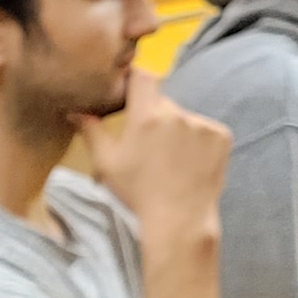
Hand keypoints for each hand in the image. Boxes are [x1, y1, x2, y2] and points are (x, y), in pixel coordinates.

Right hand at [69, 71, 233, 234]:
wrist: (179, 220)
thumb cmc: (137, 193)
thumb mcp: (107, 164)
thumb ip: (92, 132)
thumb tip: (76, 111)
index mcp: (147, 116)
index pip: (142, 76)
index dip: (135, 79)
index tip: (131, 91)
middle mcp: (177, 113)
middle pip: (162, 103)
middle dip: (154, 117)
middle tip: (148, 146)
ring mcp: (203, 124)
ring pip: (184, 118)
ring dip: (177, 130)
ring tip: (171, 161)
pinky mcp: (222, 136)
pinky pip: (205, 130)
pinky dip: (198, 141)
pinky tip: (190, 163)